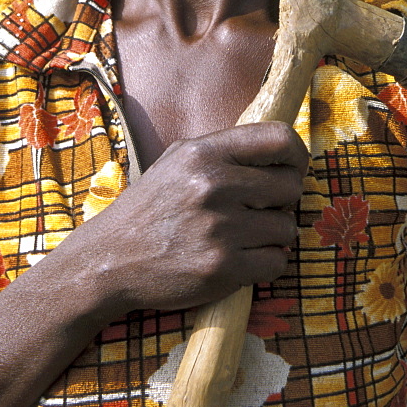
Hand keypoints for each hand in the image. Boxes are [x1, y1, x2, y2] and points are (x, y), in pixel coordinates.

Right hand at [78, 121, 307, 315]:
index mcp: (204, 153)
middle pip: (290, 185)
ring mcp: (219, 229)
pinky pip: (278, 262)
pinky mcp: (223, 268)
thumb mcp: (178, 159)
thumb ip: (225, 149)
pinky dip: (267, 263)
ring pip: (287, 227)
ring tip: (244, 235)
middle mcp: (213, 186)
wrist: (110, 259)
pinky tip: (243, 258)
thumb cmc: (151, 207)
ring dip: (273, 234)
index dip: (296, 155)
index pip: (279, 138)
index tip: (292, 168)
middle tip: (261, 209)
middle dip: (283, 199)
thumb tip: (282, 149)